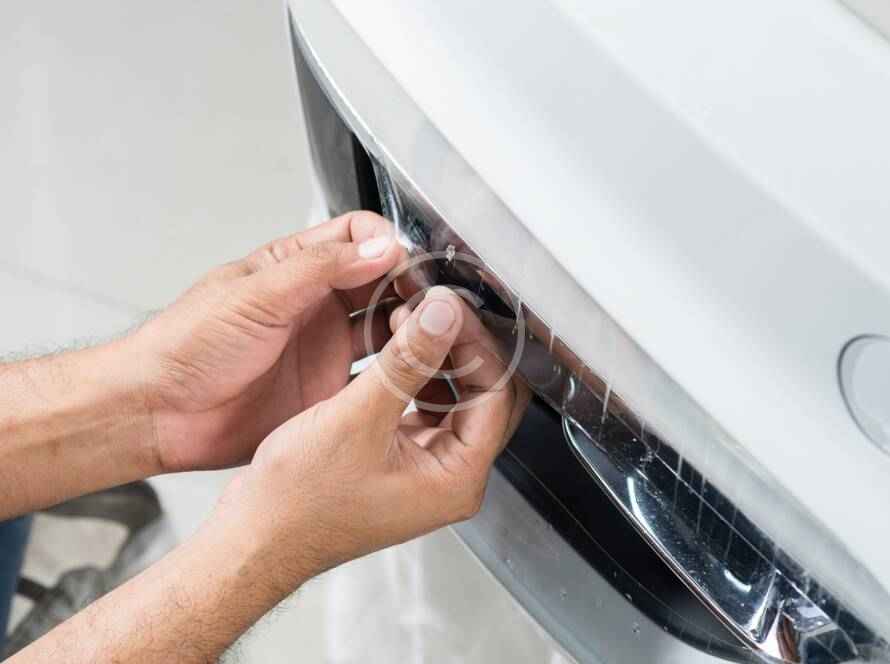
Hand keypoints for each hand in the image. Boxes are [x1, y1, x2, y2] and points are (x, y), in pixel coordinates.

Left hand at [130, 211, 403, 472]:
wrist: (160, 413)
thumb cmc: (186, 345)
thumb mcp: (254, 295)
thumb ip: (318, 269)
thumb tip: (377, 247)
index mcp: (295, 269)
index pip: (356, 237)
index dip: (385, 243)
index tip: (402, 261)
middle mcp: (315, 305)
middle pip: (381, 281)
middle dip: (410, 284)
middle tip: (430, 300)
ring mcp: (324, 347)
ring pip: (386, 326)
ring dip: (410, 326)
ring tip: (427, 332)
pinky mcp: (328, 389)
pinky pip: (375, 376)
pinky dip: (398, 370)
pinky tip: (411, 370)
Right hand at [213, 286, 529, 588]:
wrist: (254, 533)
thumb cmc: (299, 501)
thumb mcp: (357, 418)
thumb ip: (407, 362)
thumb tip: (443, 314)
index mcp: (457, 478)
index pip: (496, 395)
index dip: (476, 344)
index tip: (450, 306)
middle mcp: (451, 475)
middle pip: (485, 394)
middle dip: (462, 347)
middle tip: (436, 308)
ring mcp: (426, 466)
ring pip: (457, 395)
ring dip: (439, 356)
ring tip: (410, 320)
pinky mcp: (401, 455)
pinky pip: (426, 404)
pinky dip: (417, 373)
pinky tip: (395, 347)